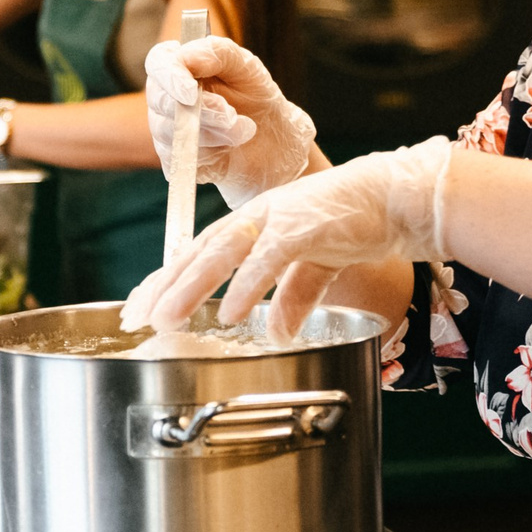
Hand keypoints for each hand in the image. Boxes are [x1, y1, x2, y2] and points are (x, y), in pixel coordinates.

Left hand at [122, 137, 452, 338]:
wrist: (394, 198)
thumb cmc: (352, 223)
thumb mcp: (315, 266)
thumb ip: (294, 297)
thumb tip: (278, 333)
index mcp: (251, 222)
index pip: (197, 251)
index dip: (166, 279)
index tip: (139, 306)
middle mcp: (255, 217)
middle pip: (199, 253)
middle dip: (164, 287)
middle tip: (137, 318)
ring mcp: (278, 219)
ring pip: (223, 252)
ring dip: (192, 287)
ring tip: (168, 318)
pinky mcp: (305, 227)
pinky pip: (269, 258)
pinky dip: (248, 285)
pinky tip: (230, 311)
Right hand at [144, 36, 315, 206]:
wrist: (270, 138)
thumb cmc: (253, 94)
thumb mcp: (245, 66)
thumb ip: (217, 52)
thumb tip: (185, 57)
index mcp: (177, 65)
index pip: (158, 63)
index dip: (169, 76)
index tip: (191, 91)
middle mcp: (164, 96)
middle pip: (161, 101)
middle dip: (202, 111)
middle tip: (232, 116)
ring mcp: (165, 130)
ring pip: (171, 133)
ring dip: (213, 134)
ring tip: (242, 130)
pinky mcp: (174, 159)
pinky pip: (180, 158)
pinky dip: (209, 155)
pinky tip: (227, 149)